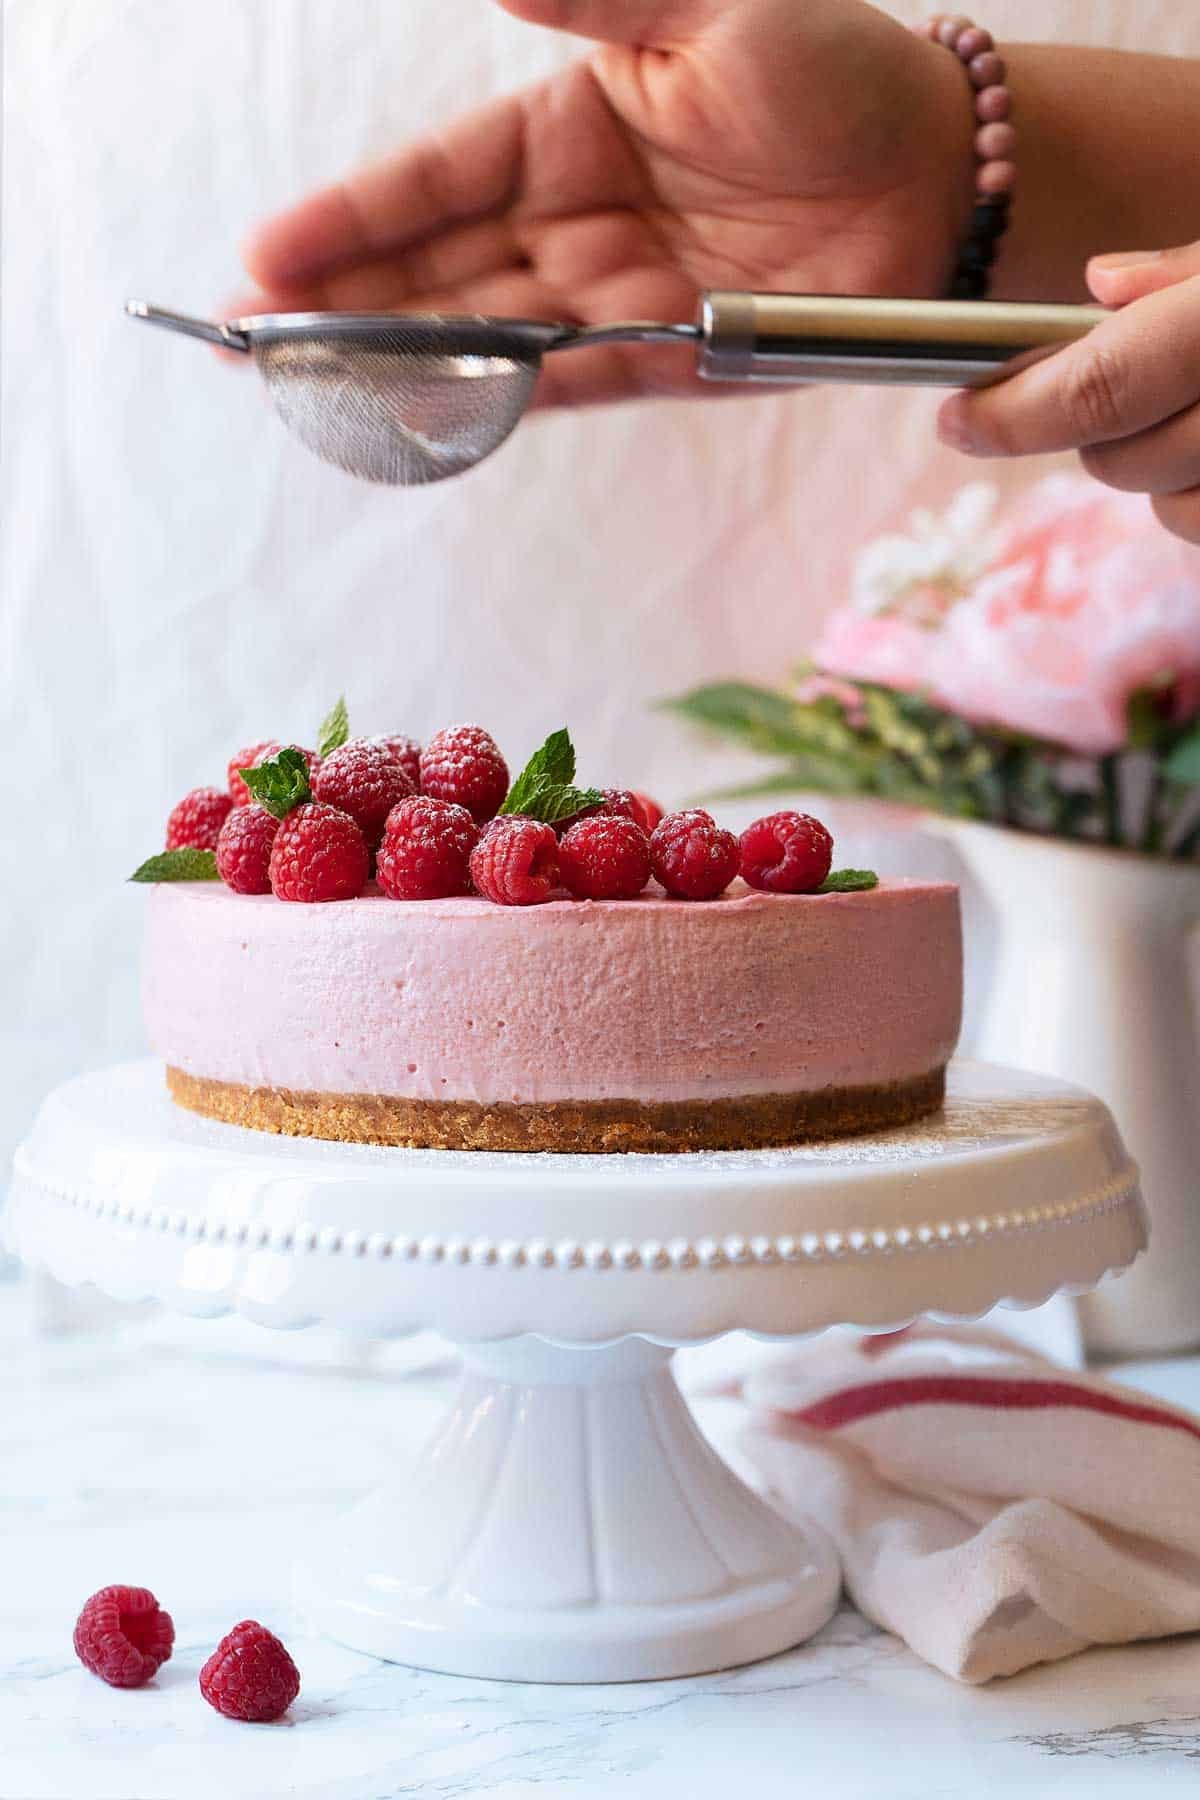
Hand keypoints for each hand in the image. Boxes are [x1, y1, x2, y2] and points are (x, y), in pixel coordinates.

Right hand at [236, 0, 973, 407]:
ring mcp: (615, 293)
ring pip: (483, 335)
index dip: (352, 219)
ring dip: (394, 361)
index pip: (438, 180)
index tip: (267, 254)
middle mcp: (577, 217)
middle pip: (437, 267)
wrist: (940, 177)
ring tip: (303, 390)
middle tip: (243, 342)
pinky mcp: (667, 359)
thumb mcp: (712, 7)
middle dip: (340, 304)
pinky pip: (567, 385)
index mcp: (571, 126)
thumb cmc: (834, 73)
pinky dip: (497, 402)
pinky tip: (422, 416)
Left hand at [938, 244, 1199, 544]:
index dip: (1013, 415)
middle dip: (1090, 433)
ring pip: (1172, 510)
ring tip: (1184, 408)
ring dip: (1154, 469)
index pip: (1098, 388)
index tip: (957, 419)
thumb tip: (1101, 283)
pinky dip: (1195, 494)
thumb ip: (1182, 269)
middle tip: (1101, 387)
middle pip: (1120, 461)